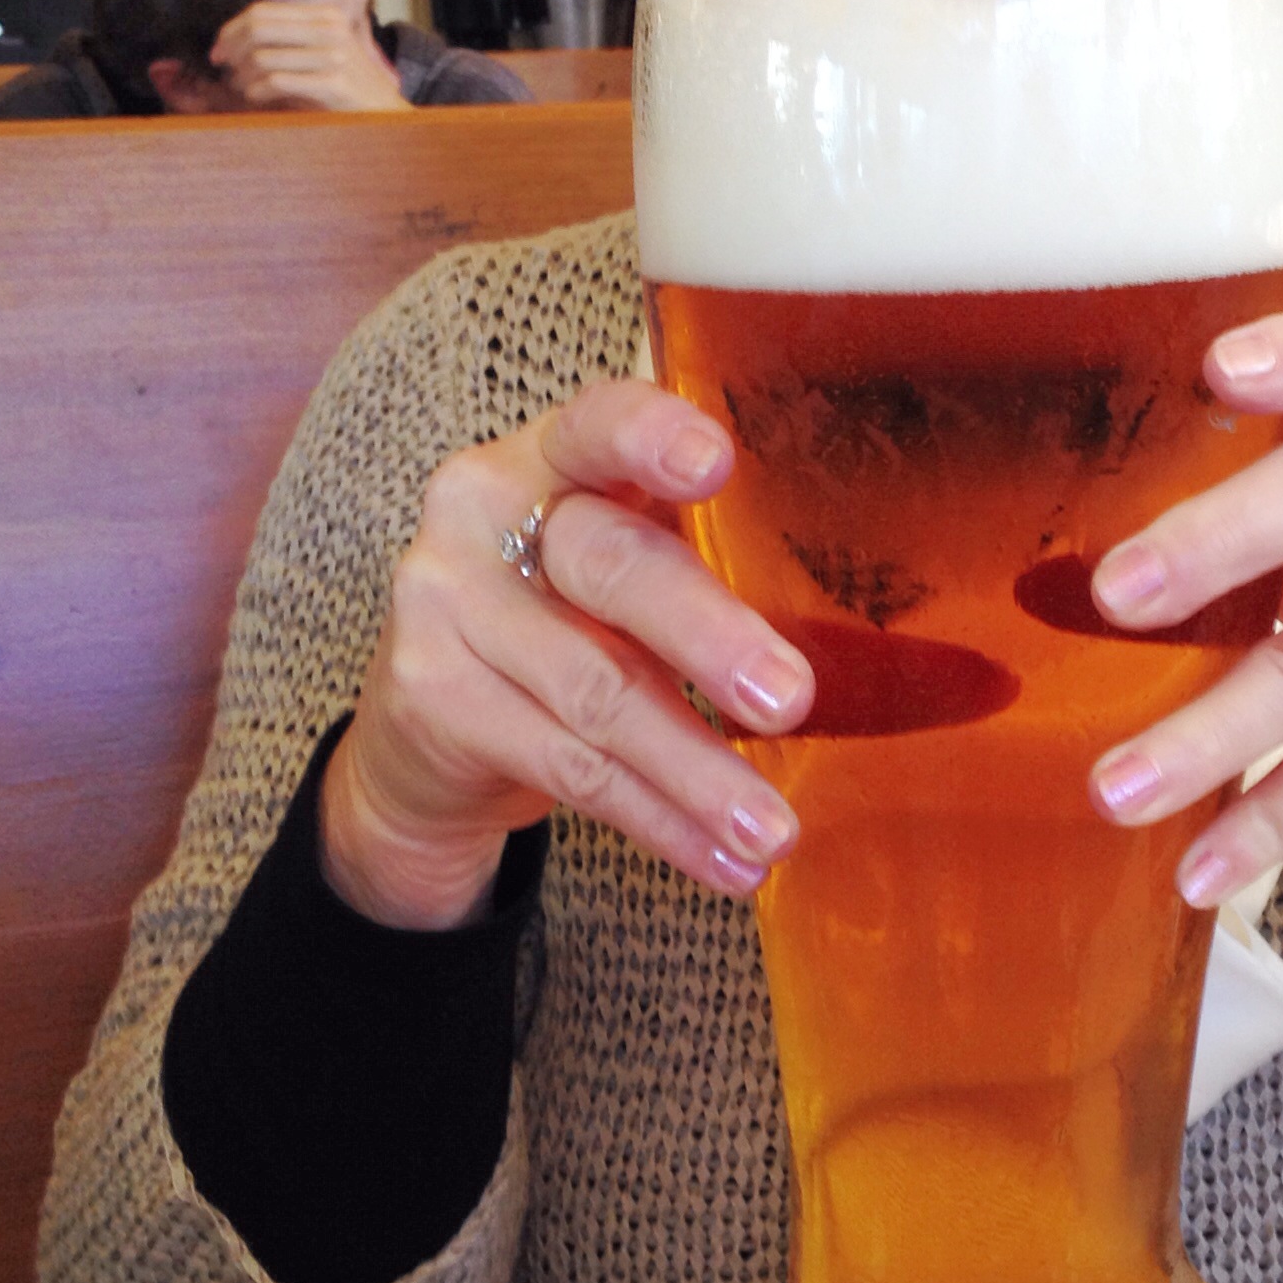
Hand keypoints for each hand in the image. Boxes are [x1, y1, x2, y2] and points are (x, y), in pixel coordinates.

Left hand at [209, 0, 411, 113]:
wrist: (387, 115)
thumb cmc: (347, 88)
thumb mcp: (322, 53)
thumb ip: (290, 40)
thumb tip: (236, 38)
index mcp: (325, 16)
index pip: (264, 11)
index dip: (232, 28)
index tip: (219, 49)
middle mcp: (331, 29)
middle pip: (259, 28)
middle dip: (231, 48)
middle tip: (223, 67)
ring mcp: (334, 55)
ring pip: (264, 56)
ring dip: (242, 74)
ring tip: (240, 87)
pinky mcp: (334, 83)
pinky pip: (278, 81)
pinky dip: (257, 90)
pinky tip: (255, 97)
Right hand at [319, 379, 813, 929]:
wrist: (423, 723)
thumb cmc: (562, 620)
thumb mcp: (617, 567)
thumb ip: (697, 560)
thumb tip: (859, 641)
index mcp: (547, 456)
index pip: (596, 424)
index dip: (652, 437)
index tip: (716, 463)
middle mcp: (481, 512)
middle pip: (609, 569)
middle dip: (709, 638)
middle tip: (791, 699)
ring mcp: (445, 605)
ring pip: (597, 694)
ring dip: (699, 772)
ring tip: (775, 827)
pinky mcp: (433, 699)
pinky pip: (571, 769)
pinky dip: (661, 821)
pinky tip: (723, 858)